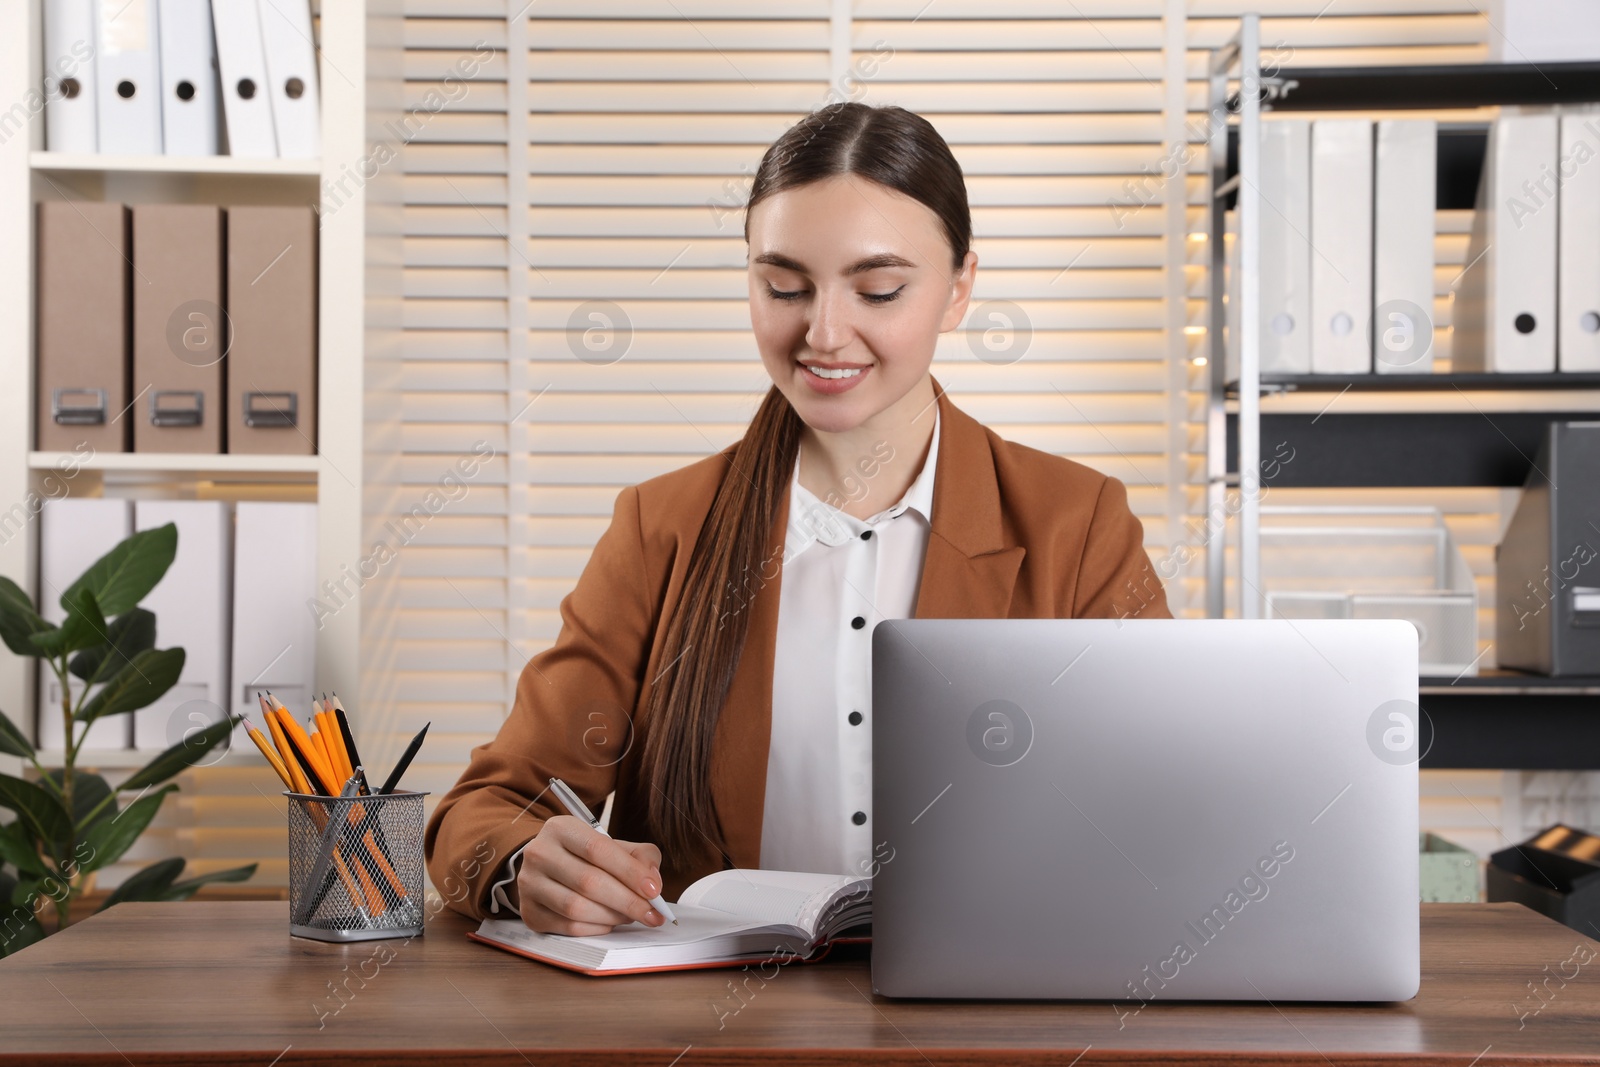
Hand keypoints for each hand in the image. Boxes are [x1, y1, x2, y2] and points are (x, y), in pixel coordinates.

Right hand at [513, 815, 666, 935]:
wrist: (549, 868)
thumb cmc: (587, 857)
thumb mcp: (613, 846)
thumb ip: (640, 856)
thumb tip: (653, 883)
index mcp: (561, 828)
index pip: (597, 849)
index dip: (629, 872)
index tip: (654, 890)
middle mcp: (539, 853)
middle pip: (588, 882)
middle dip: (627, 901)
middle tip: (652, 913)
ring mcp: (530, 884)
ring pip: (576, 908)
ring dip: (612, 917)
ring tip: (631, 916)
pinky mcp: (529, 913)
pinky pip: (568, 927)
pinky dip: (596, 928)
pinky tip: (609, 922)